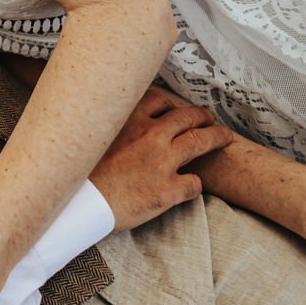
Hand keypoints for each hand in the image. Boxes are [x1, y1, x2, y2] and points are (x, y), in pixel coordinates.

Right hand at [89, 86, 231, 228]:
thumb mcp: (93, 137)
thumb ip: (112, 127)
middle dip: (203, 116)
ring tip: (225, 137)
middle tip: (210, 119)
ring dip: (217, 137)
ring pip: (200, 142)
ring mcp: (162, 162)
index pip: (160, 100)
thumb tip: (116, 123)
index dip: (172, 105)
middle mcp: (151, 136)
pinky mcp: (168, 190)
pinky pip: (194, 183)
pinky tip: (190, 186)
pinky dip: (195, 184)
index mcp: (130, 120)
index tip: (175, 109)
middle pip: (188, 117)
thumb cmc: (81, 173)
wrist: (80, 204)